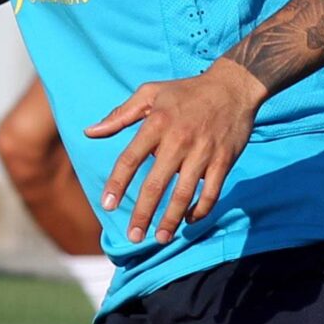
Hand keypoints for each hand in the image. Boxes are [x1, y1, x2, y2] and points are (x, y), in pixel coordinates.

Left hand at [85, 61, 265, 242]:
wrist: (234, 85)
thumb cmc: (186, 91)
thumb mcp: (150, 93)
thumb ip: (119, 115)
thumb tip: (89, 132)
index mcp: (156, 124)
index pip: (130, 159)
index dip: (117, 184)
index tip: (107, 206)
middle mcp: (178, 140)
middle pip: (156, 184)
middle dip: (142, 213)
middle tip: (133, 236)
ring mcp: (202, 152)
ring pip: (184, 194)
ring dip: (171, 219)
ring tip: (161, 238)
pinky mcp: (224, 160)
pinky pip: (211, 192)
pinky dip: (200, 209)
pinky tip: (188, 220)